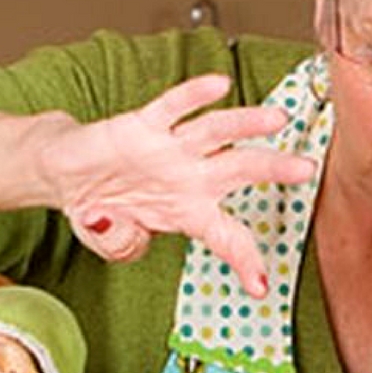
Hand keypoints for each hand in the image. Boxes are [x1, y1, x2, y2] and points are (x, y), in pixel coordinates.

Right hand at [44, 74, 318, 297]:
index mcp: (189, 211)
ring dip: (245, 124)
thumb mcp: (110, 240)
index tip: (260, 287)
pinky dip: (192, 96)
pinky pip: (171, 108)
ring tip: (276, 117)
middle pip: (240, 169)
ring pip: (215, 131)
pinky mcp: (141, 125)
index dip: (243, 260)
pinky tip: (218, 85)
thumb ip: (120, 243)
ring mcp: (168, 149)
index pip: (225, 236)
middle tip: (306, 168)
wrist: (65, 173)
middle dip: (274, 169)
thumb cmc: (100, 206)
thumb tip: (120, 232)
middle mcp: (188, 177)